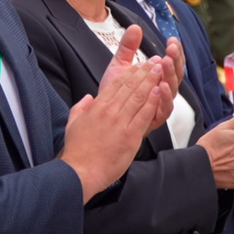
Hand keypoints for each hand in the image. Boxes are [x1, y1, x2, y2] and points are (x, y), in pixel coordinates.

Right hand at [61, 60, 165, 201]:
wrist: (81, 171)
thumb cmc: (77, 150)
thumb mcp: (73, 123)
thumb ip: (81, 107)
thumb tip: (88, 97)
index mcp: (97, 107)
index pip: (116, 84)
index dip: (130, 72)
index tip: (139, 64)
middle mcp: (110, 111)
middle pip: (130, 86)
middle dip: (144, 72)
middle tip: (154, 61)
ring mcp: (121, 123)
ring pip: (139, 97)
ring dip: (151, 82)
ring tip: (160, 71)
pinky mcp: (131, 136)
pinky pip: (144, 115)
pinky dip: (152, 102)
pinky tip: (159, 92)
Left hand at [98, 26, 176, 130]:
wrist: (102, 117)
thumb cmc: (114, 92)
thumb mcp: (120, 66)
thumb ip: (128, 47)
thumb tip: (135, 27)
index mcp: (158, 77)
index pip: (172, 62)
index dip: (175, 51)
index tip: (171, 39)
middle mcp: (162, 90)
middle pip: (176, 74)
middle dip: (175, 60)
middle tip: (171, 48)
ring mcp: (160, 104)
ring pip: (173, 89)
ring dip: (171, 75)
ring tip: (166, 62)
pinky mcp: (155, 118)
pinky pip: (165, 109)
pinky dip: (165, 97)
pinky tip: (161, 86)